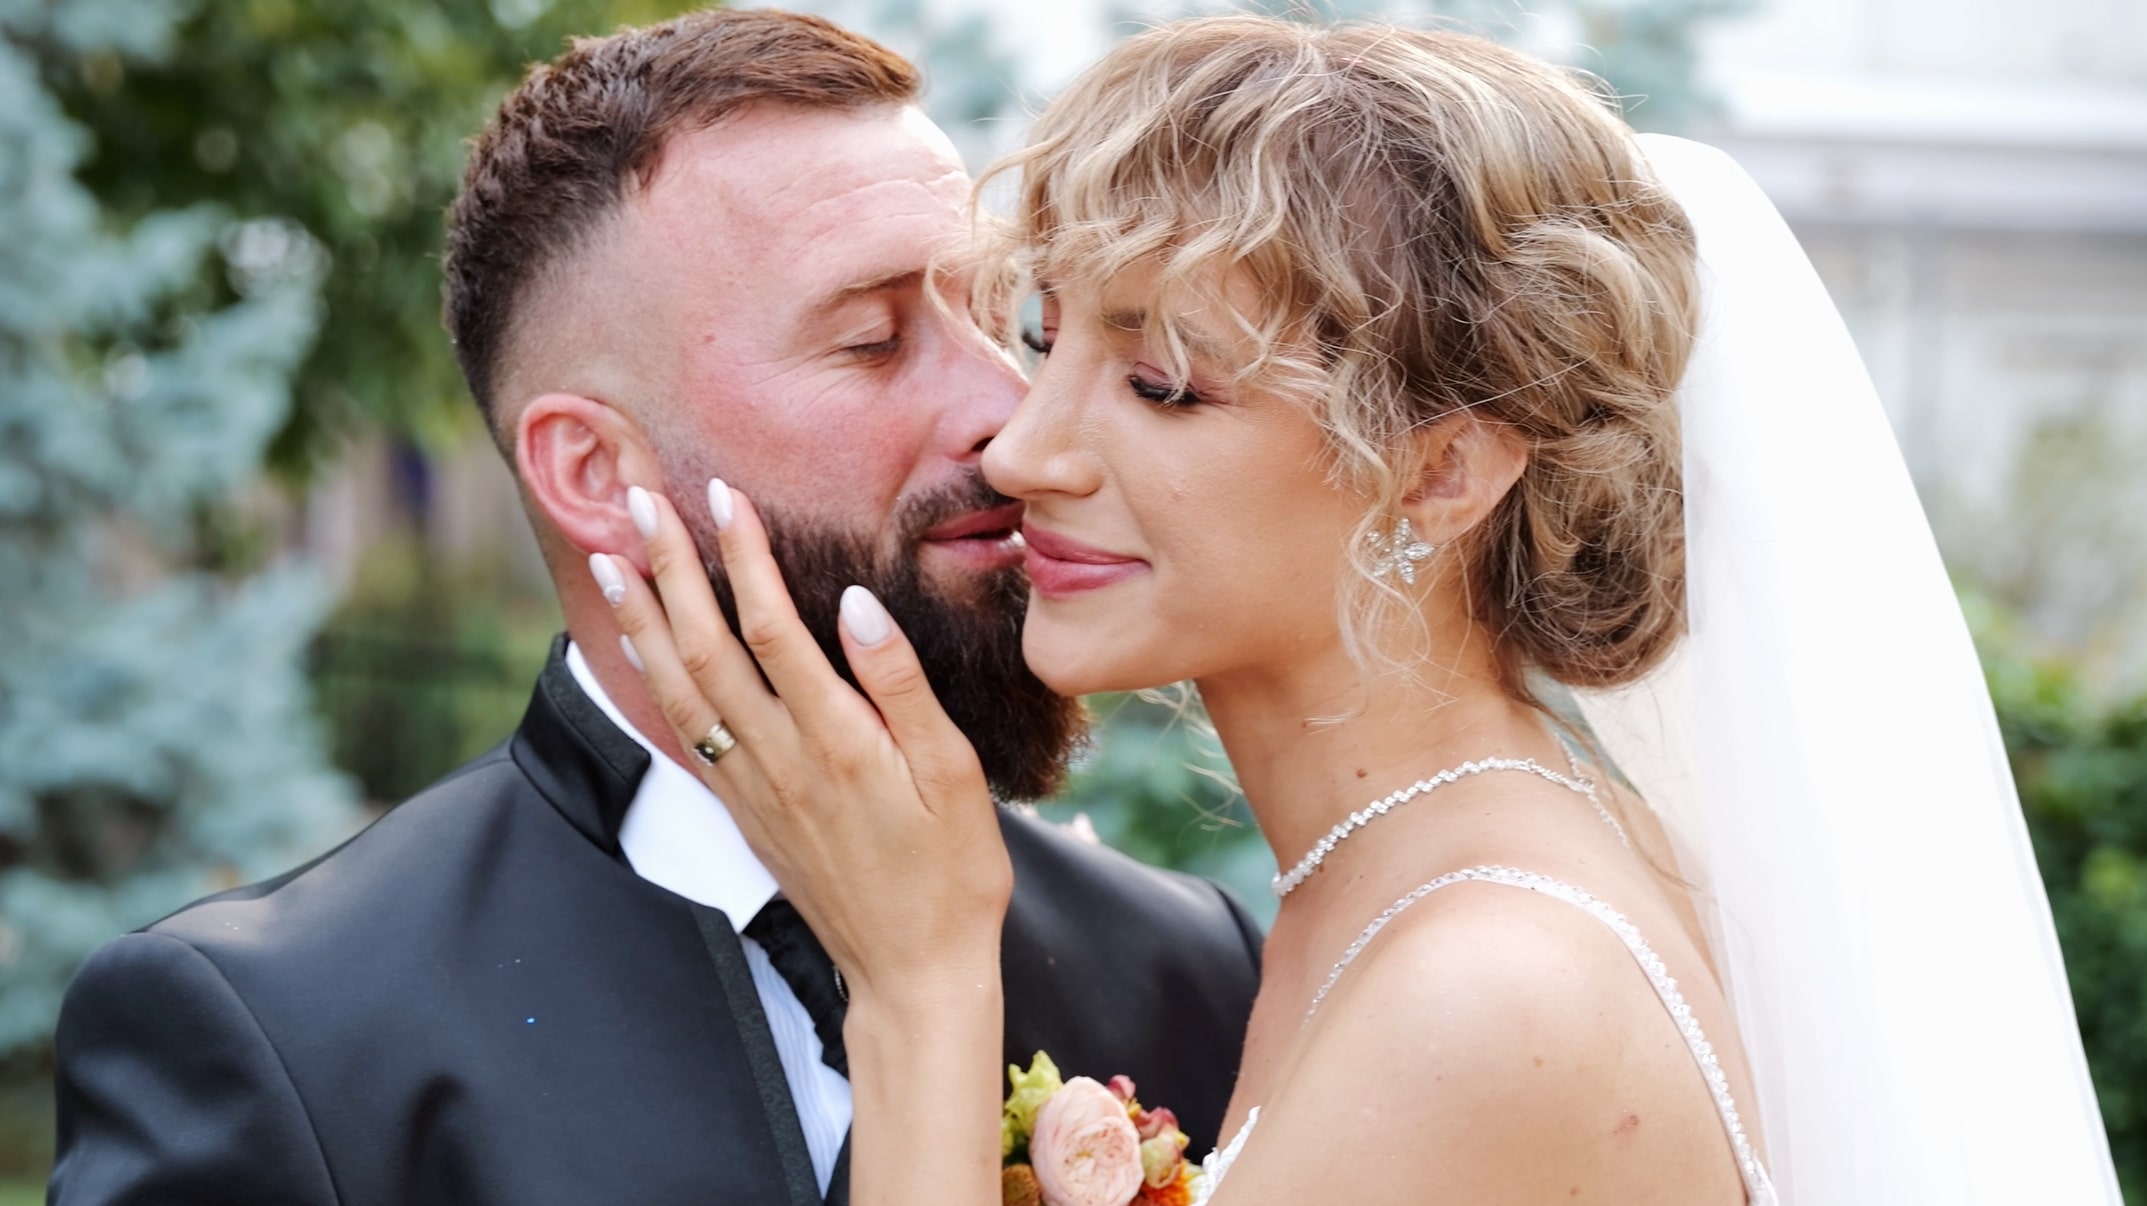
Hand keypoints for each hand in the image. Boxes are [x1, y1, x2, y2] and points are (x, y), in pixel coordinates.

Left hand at [597, 480, 1012, 1009]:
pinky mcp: (743, 812)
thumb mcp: (952, 773)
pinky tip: (637, 647)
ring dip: (640, 620)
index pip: (771, 627)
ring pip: (678, 690)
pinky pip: (684, 735)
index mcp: (835, 740)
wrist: (912, 970)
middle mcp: (779, 759)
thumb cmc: (951, 870)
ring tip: (612, 559)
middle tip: (638, 500)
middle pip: (705, 648)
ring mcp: (753, 788)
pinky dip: (651, 680)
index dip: (742, 556)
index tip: (724, 495)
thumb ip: (898, 683)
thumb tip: (854, 603)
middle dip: (669, 568)